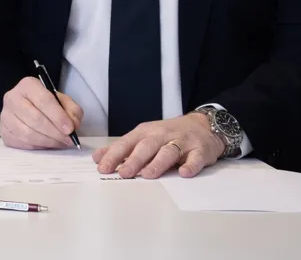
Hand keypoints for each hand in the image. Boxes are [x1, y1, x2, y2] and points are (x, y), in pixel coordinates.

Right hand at [0, 76, 83, 149]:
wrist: (30, 109)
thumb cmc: (48, 105)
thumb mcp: (64, 102)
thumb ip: (72, 111)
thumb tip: (72, 125)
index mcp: (28, 85)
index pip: (43, 100)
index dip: (58, 116)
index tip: (70, 129)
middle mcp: (12, 97)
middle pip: (34, 118)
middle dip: (54, 132)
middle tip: (67, 139)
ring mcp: (5, 115)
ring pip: (27, 133)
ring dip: (47, 141)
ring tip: (59, 143)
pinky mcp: (3, 131)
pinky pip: (20, 143)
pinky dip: (36, 146)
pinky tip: (46, 144)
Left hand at [93, 112, 224, 178]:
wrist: (202, 125)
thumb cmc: (167, 134)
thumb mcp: (143, 137)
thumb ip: (122, 148)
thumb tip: (98, 157)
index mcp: (145, 133)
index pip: (126, 143)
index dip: (114, 155)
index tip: (102, 167)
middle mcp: (161, 135)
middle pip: (146, 147)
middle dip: (134, 160)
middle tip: (124, 173)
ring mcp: (181, 142)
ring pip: (168, 152)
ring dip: (157, 163)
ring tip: (148, 175)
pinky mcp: (199, 150)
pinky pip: (195, 158)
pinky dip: (190, 165)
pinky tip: (184, 173)